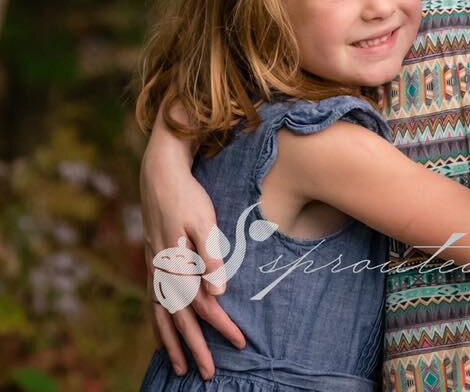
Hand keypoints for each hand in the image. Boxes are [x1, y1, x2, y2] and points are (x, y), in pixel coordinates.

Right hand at [141, 138, 243, 378]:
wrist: (159, 175)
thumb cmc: (187, 195)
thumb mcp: (203, 220)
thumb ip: (211, 256)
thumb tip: (220, 292)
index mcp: (177, 265)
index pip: (203, 306)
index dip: (221, 326)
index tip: (239, 343)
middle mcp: (162, 273)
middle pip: (180, 320)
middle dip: (195, 348)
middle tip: (208, 375)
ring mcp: (154, 270)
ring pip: (162, 317)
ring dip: (172, 344)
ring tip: (181, 368)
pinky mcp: (152, 264)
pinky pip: (153, 304)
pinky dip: (158, 325)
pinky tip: (162, 336)